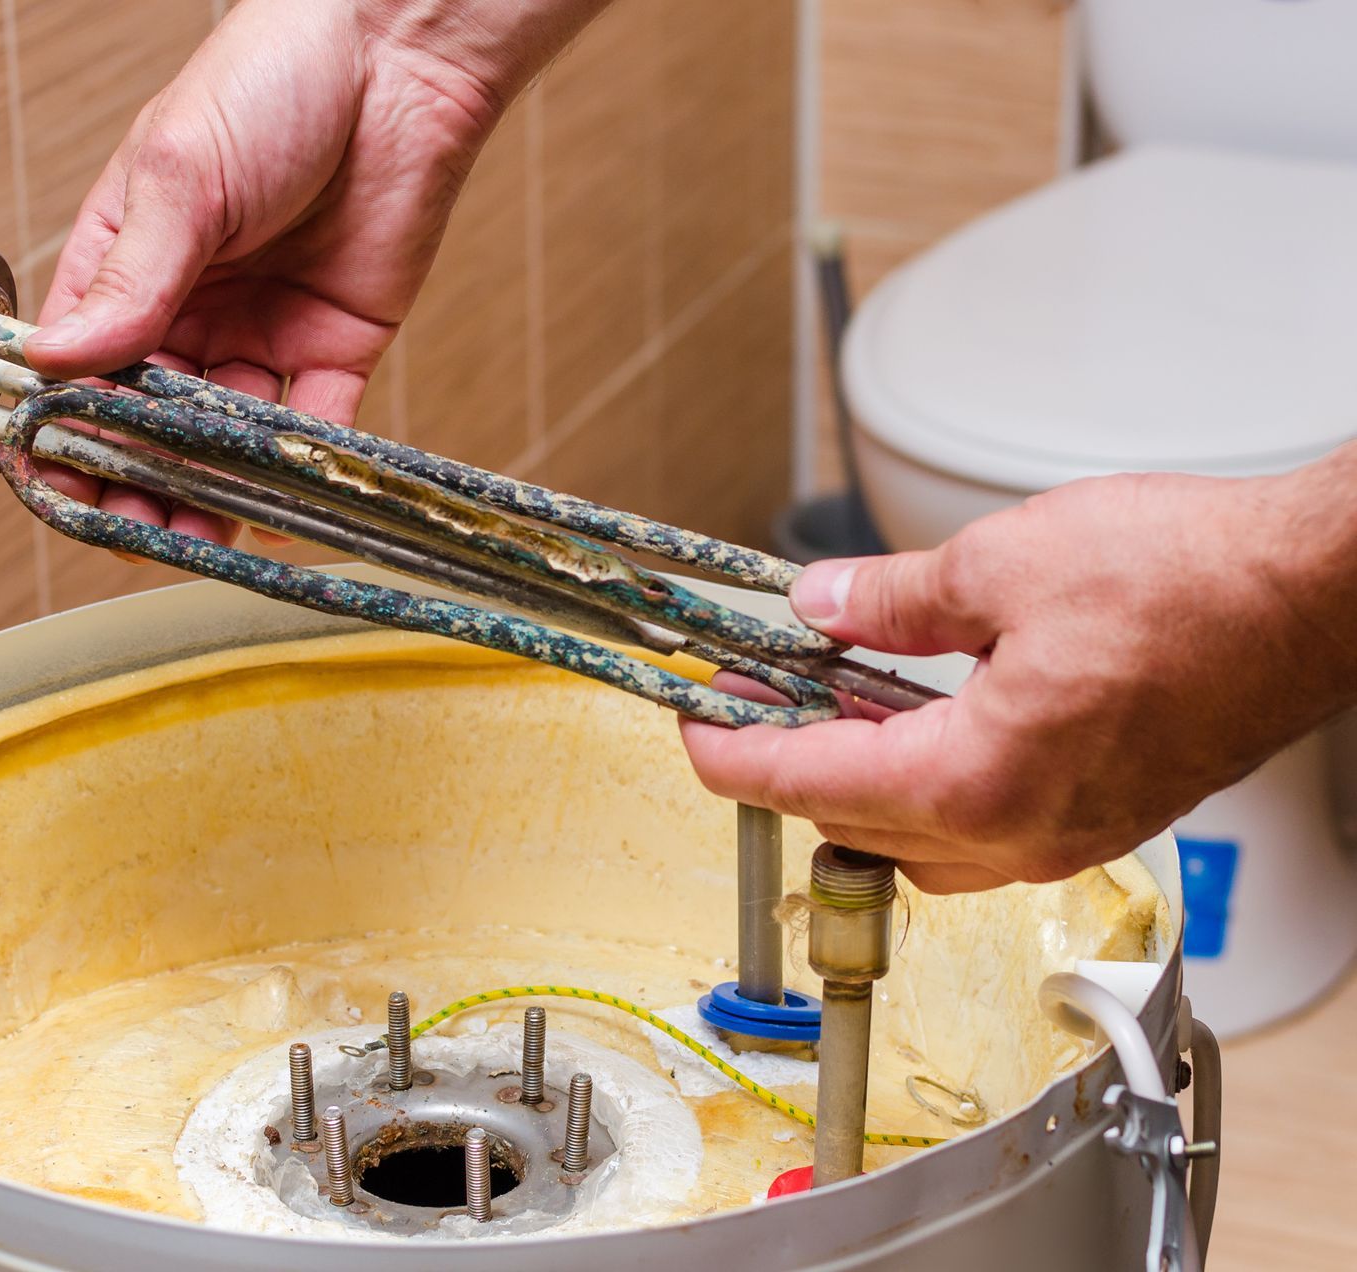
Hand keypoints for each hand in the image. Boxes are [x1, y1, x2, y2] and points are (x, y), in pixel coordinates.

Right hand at [23, 0, 606, 546]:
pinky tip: (265, 512)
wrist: (400, 58)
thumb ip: (129, 278)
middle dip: (128, 476)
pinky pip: (308, 429)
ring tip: (187, 536)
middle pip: (143, 418)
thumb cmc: (273, 79)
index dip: (57, 424)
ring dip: (201, 492)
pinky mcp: (334, 348)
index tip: (49, 476)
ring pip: (217, 440)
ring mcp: (259, 331)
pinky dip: (287, 476)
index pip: (74, 363)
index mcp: (126, 259)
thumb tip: (57, 362)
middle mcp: (186, 306)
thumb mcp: (179, 176)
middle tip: (125, 524)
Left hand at [680, 450, 1356, 893]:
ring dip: (859, 786)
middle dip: (788, 769)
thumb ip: (890, 600)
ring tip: (827, 708)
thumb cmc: (1195, 582)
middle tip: (748, 707)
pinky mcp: (1101, 817)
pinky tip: (919, 720)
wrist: (1319, 594)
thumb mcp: (1001, 563)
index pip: (809, 786)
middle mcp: (1018, 833)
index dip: (732, 757)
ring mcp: (1065, 835)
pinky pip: (983, 831)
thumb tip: (821, 608)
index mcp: (976, 780)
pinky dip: (929, 787)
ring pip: (919, 841)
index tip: (693, 730)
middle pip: (855, 825)